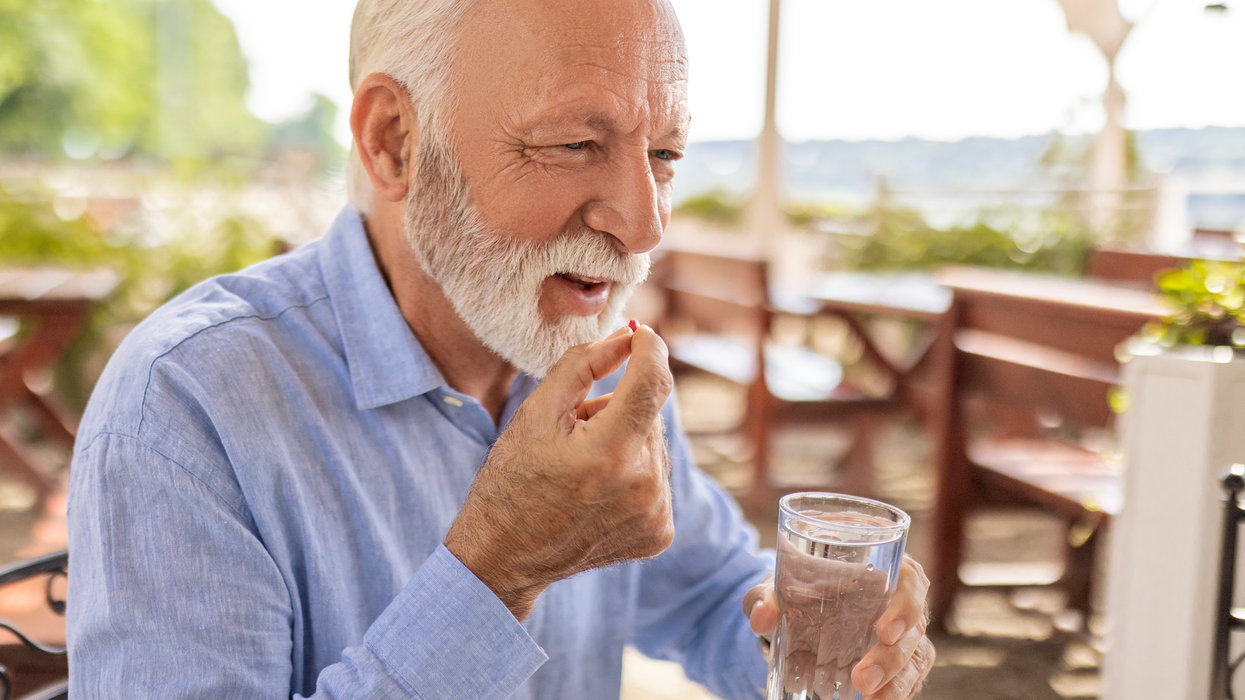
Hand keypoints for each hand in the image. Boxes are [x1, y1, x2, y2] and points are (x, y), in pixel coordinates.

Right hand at [444, 324, 674, 619]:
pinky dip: (633, 475)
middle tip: (575, 434)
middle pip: (650, 413)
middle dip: (618, 409)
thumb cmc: (514, 478)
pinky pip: (657, 479)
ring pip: (654, 445)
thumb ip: (583, 364)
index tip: (640, 334)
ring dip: (626, 442)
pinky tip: (598, 494)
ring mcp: (655, 513)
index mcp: (610, 451)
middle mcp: (643, 484)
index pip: (654, 380)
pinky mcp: (660, 532)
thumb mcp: (536, 412)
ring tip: (583, 469)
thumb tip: (629, 335)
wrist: (506, 557)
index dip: (649, 348)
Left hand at [743, 556, 934, 698]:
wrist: (793, 604)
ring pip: (916, 654)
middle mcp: (899, 594)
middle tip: (863, 678)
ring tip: (868, 698)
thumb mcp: (776, 584)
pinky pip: (909, 675)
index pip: (911, 579)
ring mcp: (902, 627)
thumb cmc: (794, 582)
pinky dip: (895, 690)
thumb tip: (761, 618)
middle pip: (914, 624)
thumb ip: (764, 596)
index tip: (883, 631)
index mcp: (880, 561)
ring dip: (897, 681)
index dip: (905, 605)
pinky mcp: (897, 654)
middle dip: (891, 657)